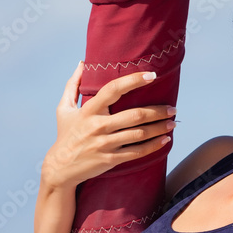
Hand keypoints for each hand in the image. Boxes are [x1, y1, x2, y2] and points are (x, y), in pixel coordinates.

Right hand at [41, 62, 175, 188]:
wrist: (60, 168)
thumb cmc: (65, 135)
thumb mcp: (64, 109)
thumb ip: (73, 85)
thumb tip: (82, 63)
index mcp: (89, 110)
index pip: (113, 89)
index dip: (134, 80)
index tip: (152, 75)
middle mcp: (98, 126)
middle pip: (135, 115)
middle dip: (158, 111)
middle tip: (173, 108)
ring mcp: (105, 144)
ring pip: (140, 134)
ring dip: (160, 128)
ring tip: (173, 122)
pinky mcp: (110, 159)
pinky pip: (137, 152)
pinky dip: (154, 145)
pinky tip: (165, 140)